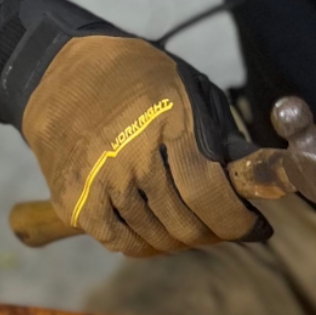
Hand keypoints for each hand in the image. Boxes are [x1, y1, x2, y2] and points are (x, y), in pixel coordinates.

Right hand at [21, 38, 261, 256]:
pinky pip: (120, 241)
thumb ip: (222, 138)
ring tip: (190, 223)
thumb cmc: (136, 79)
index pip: (209, 194)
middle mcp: (131, 156)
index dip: (238, 221)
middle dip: (215, 233)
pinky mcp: (73, 199)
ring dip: (181, 240)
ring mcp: (99, 181)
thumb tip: (253, 184)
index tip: (257, 228)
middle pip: (185, 224)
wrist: (58, 71)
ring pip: (156, 239)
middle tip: (223, 225)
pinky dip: (143, 244)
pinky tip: (155, 230)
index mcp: (167, 124)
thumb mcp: (190, 90)